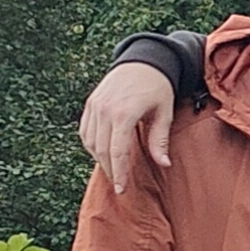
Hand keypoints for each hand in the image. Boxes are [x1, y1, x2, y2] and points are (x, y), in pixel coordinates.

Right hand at [84, 59, 179, 191]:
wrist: (143, 61)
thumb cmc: (158, 88)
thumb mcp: (164, 113)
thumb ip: (160, 140)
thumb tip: (163, 164)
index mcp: (124, 113)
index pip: (117, 151)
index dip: (119, 172)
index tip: (122, 189)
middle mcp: (104, 110)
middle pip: (102, 149)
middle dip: (110, 170)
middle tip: (119, 185)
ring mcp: (94, 106)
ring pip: (90, 142)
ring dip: (100, 159)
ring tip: (113, 170)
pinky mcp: (90, 104)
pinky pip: (85, 131)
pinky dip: (92, 145)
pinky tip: (103, 154)